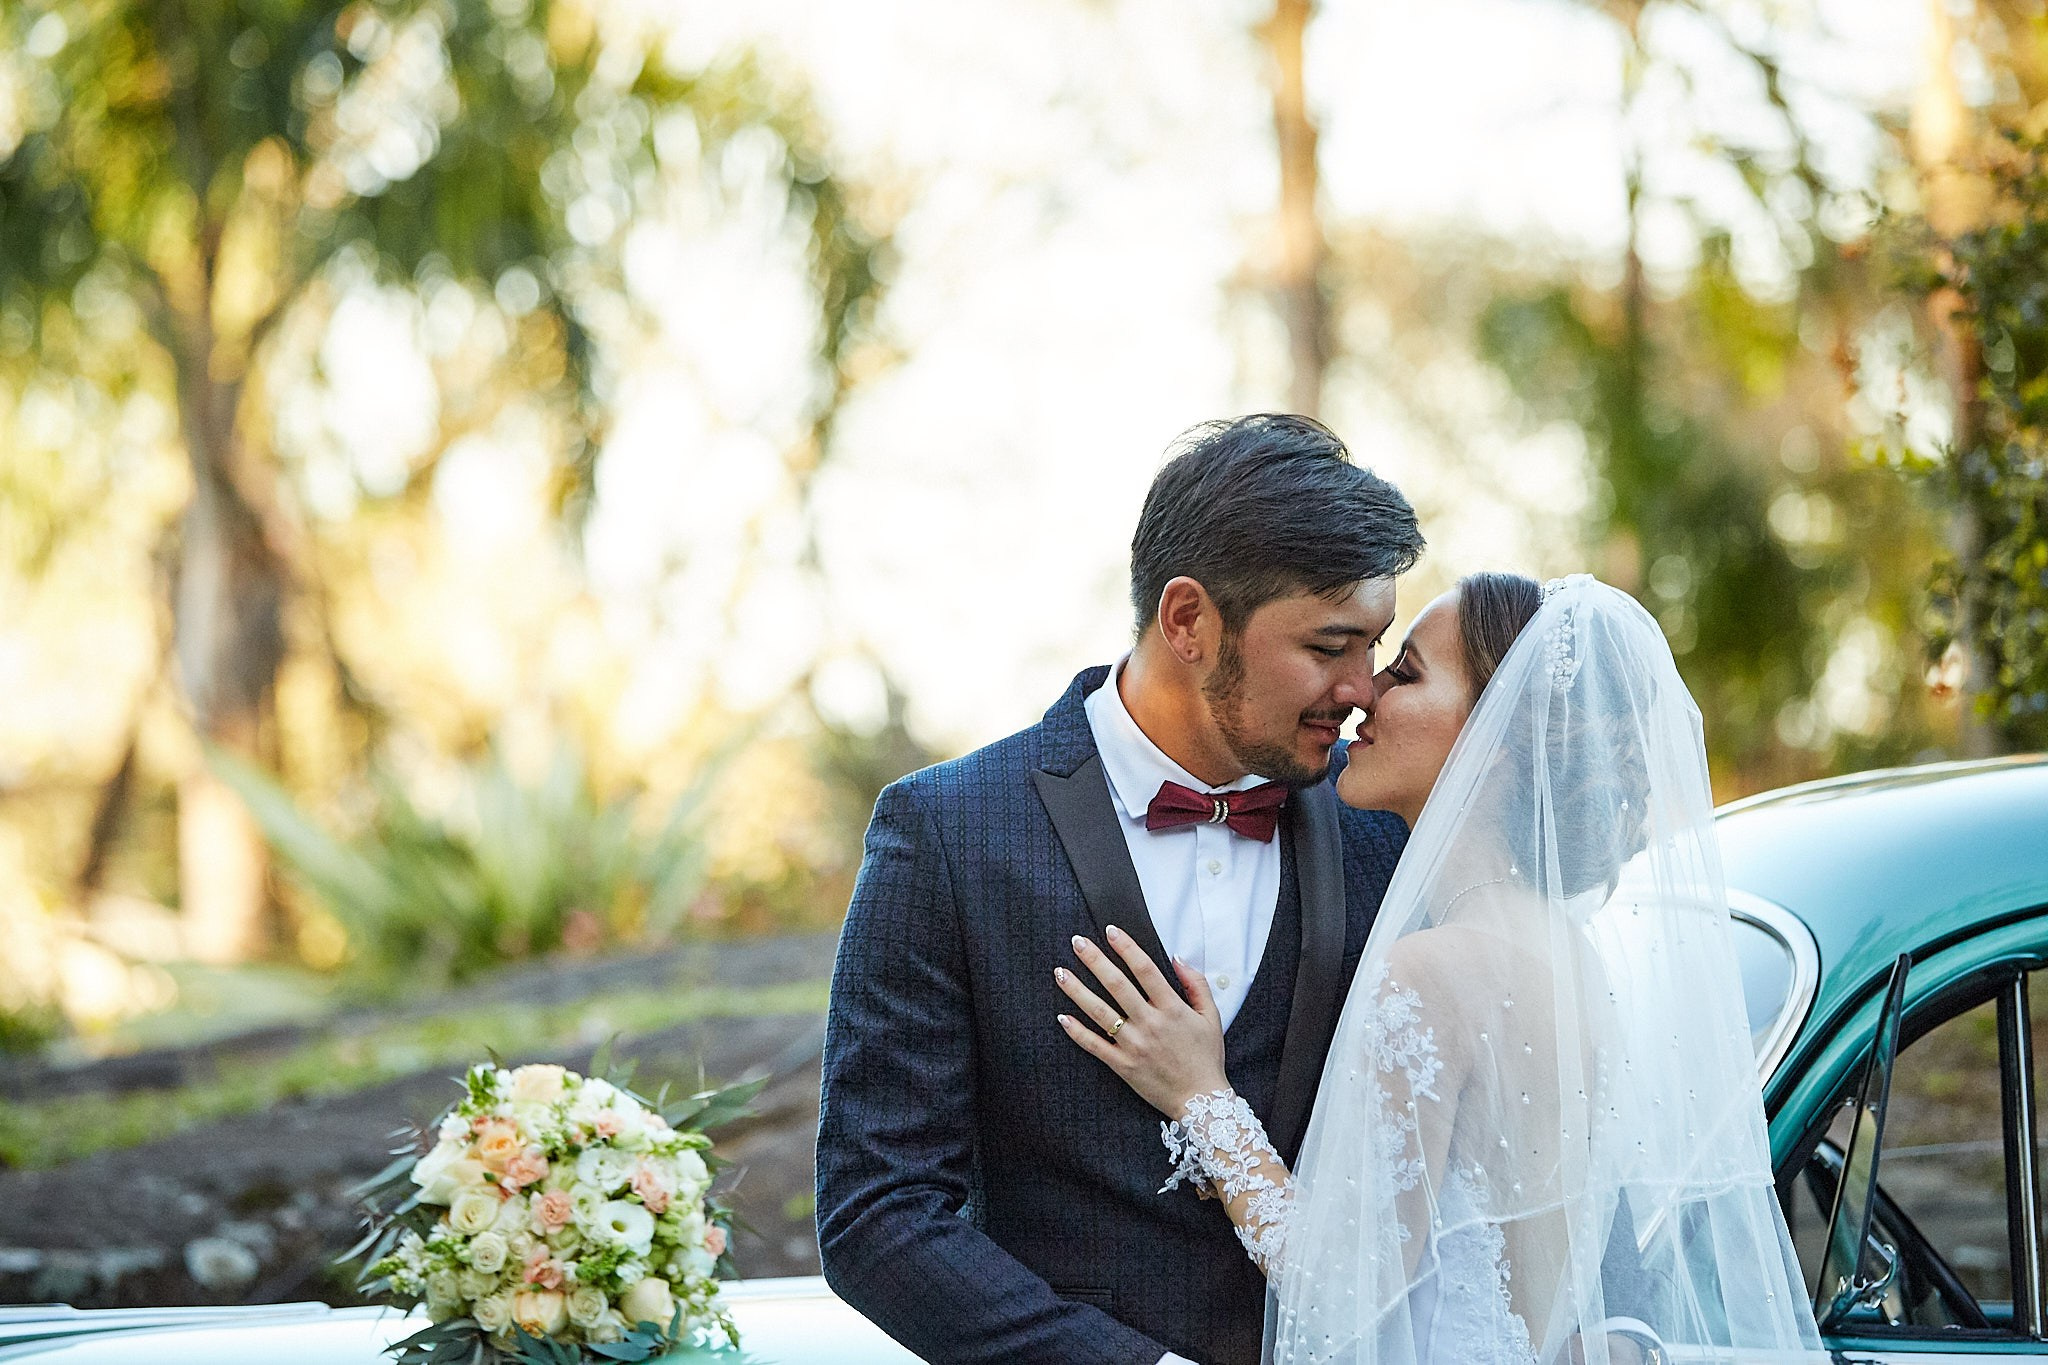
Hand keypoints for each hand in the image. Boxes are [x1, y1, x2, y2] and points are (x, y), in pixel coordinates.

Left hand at [1055, 925, 1228, 1117]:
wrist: (1201, 1100)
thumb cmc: (1206, 1057)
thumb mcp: (1211, 1017)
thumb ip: (1196, 984)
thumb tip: (1178, 958)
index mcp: (1172, 1009)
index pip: (1145, 970)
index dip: (1126, 947)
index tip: (1111, 930)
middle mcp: (1150, 1024)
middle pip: (1117, 985)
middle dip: (1095, 960)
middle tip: (1077, 941)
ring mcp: (1134, 1045)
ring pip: (1100, 1012)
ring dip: (1077, 991)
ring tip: (1060, 972)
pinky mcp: (1122, 1065)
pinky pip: (1094, 1046)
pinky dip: (1077, 1032)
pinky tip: (1062, 1016)